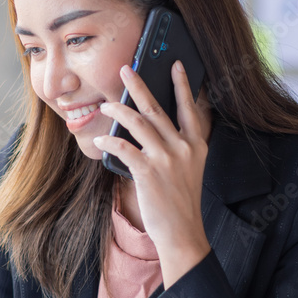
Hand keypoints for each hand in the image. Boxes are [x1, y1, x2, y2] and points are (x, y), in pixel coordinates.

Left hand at [93, 61, 210, 286]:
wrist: (182, 232)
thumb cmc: (181, 202)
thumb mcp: (190, 169)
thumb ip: (179, 146)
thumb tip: (152, 126)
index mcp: (196, 145)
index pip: (191, 108)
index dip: (183, 85)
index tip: (175, 65)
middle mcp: (184, 147)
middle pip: (157, 108)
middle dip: (139, 86)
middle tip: (125, 69)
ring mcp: (167, 159)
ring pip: (138, 123)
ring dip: (118, 111)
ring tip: (105, 105)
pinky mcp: (149, 172)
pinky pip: (124, 147)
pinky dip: (110, 141)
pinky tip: (100, 139)